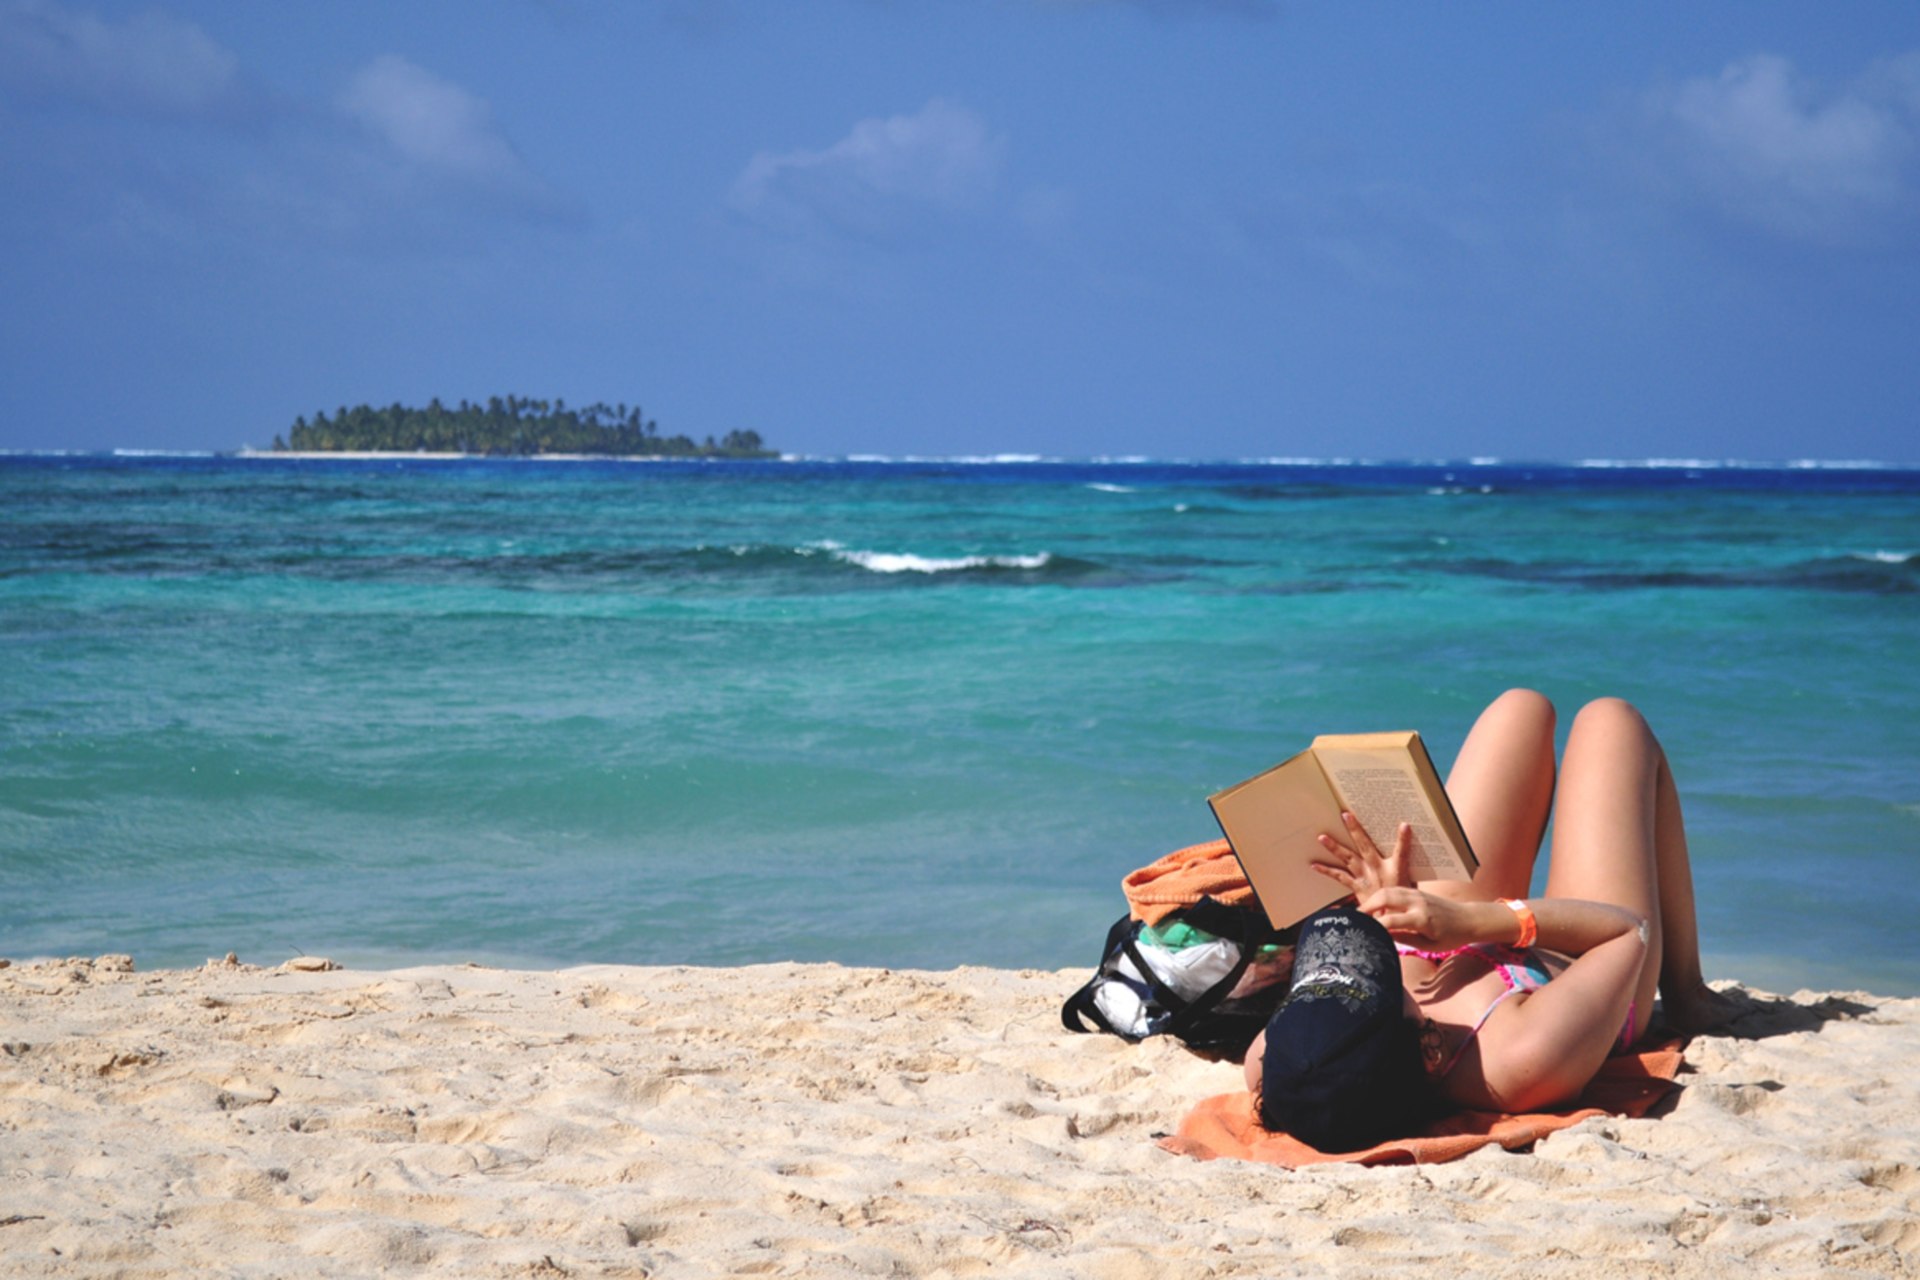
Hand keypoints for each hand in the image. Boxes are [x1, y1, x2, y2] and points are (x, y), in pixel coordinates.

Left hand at [1311, 811, 1414, 900]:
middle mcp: (1378, 870)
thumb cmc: (1402, 902)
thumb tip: (1404, 853)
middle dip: (1355, 829)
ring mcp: (1366, 877)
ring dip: (1334, 847)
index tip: (1404, 825)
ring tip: (1322, 837)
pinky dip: (1327, 870)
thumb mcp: (1411, 883)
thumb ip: (1406, 868)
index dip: (1404, 839)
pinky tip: (1314, 865)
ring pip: (1348, 858)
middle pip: (1366, 845)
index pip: (1402, 851)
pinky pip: (1340, 877)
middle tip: (1345, 815)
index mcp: (1396, 869)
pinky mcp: (1357, 886)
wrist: (1390, 922)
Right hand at [1354, 886, 1480, 950]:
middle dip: (1367, 907)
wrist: (1469, 919)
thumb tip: (1383, 937)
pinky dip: (1380, 896)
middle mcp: (1417, 903)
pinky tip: (1374, 905)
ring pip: (1387, 890)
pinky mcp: (1416, 891)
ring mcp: (1416, 894)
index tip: (1363, 933)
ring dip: (1372, 899)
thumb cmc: (1451, 937)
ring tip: (1361, 913)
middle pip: (1385, 898)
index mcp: (1422, 919)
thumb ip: (1405, 939)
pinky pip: (1393, 889)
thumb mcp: (1429, 946)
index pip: (1391, 921)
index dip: (1374, 927)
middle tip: (1355, 919)